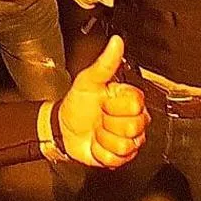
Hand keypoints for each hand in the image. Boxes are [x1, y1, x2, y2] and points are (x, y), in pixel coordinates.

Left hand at [58, 36, 149, 167]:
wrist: (64, 127)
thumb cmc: (78, 102)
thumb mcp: (89, 80)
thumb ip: (105, 63)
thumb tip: (116, 41)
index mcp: (129, 99)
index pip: (136, 104)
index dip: (116, 105)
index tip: (104, 101)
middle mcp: (134, 119)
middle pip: (133, 127)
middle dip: (109, 122)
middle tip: (100, 116)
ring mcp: (129, 140)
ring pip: (124, 145)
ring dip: (103, 138)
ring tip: (97, 129)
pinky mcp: (121, 157)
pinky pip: (115, 158)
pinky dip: (100, 152)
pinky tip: (97, 143)